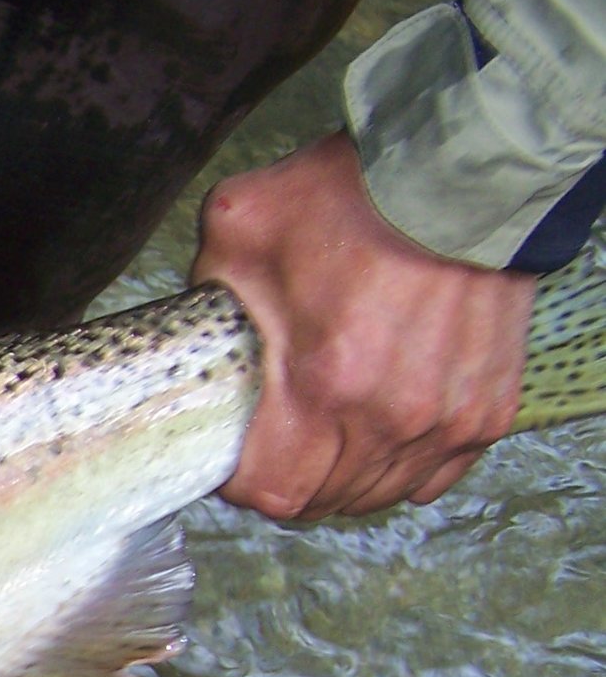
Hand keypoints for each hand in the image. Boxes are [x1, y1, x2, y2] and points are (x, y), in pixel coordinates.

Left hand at [193, 133, 533, 519]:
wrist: (460, 175)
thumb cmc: (351, 198)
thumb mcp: (239, 231)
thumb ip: (205, 291)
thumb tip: (189, 326)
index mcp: (325, 382)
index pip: (273, 491)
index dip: (242, 484)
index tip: (233, 459)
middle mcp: (391, 415)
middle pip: (323, 500)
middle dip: (287, 482)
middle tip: (273, 448)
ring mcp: (446, 419)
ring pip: (378, 493)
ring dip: (342, 481)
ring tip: (322, 444)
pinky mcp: (487, 410)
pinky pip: (434, 475)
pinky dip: (401, 469)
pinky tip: (378, 441)